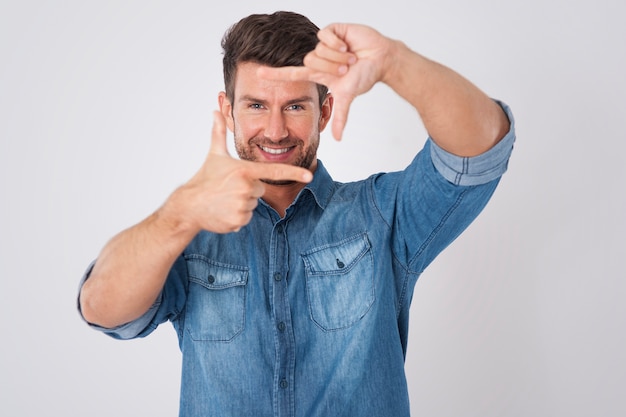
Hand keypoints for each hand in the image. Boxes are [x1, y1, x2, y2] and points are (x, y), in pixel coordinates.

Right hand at [174, 111, 312, 232]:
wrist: (189, 205)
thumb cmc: (204, 178)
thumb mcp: (214, 154)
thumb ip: (219, 132)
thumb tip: (215, 111)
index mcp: (244, 170)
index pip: (274, 171)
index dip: (294, 172)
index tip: (309, 175)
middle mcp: (246, 188)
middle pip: (260, 190)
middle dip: (248, 189)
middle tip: (229, 188)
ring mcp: (243, 205)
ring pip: (253, 205)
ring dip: (242, 203)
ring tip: (225, 199)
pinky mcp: (238, 220)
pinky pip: (247, 218)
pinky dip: (237, 216)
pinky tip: (224, 210)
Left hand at [258, 23, 393, 139]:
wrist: (381, 58)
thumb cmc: (364, 75)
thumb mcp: (348, 97)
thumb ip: (340, 117)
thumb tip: (337, 139)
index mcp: (317, 73)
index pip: (291, 73)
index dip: (275, 75)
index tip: (258, 74)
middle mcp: (318, 58)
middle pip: (310, 61)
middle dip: (331, 67)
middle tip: (346, 68)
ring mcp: (324, 44)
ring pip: (318, 50)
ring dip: (337, 56)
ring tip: (350, 57)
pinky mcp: (332, 30)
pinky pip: (325, 36)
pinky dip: (337, 43)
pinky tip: (347, 45)